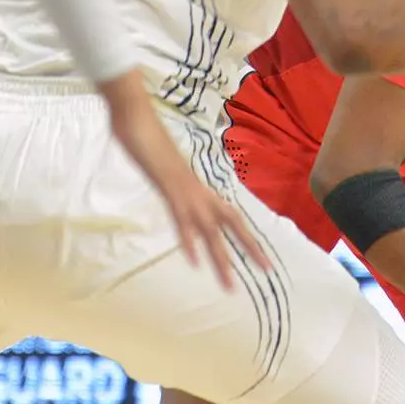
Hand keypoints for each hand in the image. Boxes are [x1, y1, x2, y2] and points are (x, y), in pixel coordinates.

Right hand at [98, 72, 268, 289]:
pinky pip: (182, 220)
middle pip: (231, 224)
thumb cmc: (148, 141)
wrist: (137, 118)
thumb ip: (174, 185)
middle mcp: (198, 191)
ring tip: (230, 286)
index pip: (231, 215)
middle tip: (267, 272)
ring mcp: (185, 191)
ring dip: (220, 259)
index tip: (262, 258)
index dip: (248, 236)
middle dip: (250, 249)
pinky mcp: (168, 189)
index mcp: (199, 188)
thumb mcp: (165, 170)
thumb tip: (177, 196)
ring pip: (210, 231)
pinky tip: (195, 262)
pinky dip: (189, 241)